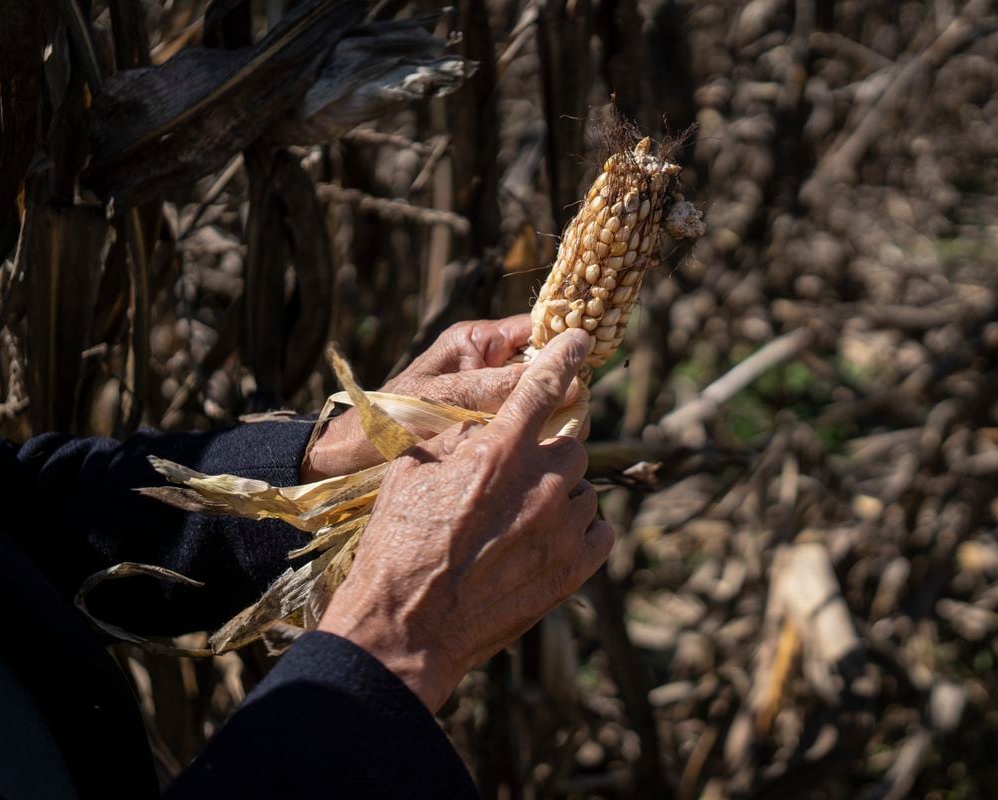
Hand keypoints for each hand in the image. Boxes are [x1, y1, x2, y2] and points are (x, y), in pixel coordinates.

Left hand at [302, 315, 581, 480]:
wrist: (349, 459)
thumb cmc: (388, 420)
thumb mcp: (446, 400)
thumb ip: (501, 388)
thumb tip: (565, 381)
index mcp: (477, 341)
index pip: (539, 330)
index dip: (569, 344)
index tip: (593, 364)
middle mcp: (489, 365)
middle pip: (548, 370)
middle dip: (566, 392)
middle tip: (573, 421)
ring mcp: (492, 399)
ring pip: (542, 404)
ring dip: (552, 422)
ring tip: (556, 444)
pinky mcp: (491, 431)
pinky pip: (526, 430)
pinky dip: (536, 442)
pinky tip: (540, 460)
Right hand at [316, 329, 613, 711]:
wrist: (407, 626)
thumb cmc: (398, 545)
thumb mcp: (414, 472)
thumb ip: (460, 438)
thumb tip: (489, 423)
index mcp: (498, 450)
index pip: (543, 385)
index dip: (562, 356)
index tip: (578, 339)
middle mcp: (539, 483)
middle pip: (570, 444)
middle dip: (547, 453)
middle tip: (514, 479)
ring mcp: (561, 528)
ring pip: (583, 489)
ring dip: (560, 495)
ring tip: (521, 521)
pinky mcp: (573, 570)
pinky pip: (600, 531)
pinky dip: (580, 530)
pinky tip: (548, 541)